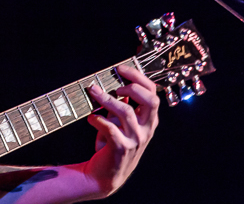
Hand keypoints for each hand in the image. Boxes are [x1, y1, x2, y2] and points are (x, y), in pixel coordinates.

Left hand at [80, 64, 159, 197]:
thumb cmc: (112, 143)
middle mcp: (146, 129)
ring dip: (107, 99)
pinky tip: (91, 118)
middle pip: (151, 101)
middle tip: (116, 85)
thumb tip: (115, 80)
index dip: (138, 78)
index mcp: (148, 120)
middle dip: (133, 87)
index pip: (153, 93)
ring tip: (93, 91)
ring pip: (126, 113)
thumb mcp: (120, 122)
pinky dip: (98, 120)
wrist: (104, 175)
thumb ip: (123, 104)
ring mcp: (135, 140)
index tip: (120, 69)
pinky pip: (110, 129)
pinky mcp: (121, 148)